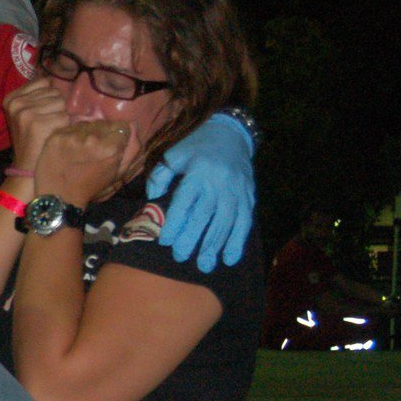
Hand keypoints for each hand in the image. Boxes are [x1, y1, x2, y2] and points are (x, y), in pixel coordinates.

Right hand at [1, 77, 70, 171]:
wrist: (26, 166)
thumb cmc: (30, 138)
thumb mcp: (25, 112)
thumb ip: (36, 94)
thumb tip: (53, 79)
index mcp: (11, 98)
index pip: (44, 82)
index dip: (49, 98)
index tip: (41, 113)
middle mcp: (15, 103)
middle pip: (54, 92)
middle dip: (56, 108)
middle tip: (46, 124)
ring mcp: (24, 113)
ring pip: (61, 103)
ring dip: (61, 117)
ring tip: (49, 129)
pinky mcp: (36, 125)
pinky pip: (64, 117)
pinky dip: (63, 127)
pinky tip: (52, 135)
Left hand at [34, 121, 132, 206]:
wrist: (59, 195)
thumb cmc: (90, 187)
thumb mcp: (116, 173)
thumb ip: (128, 152)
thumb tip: (134, 128)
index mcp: (111, 149)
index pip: (122, 127)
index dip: (119, 135)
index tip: (114, 141)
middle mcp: (93, 139)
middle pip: (105, 123)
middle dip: (104, 133)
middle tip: (97, 146)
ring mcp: (73, 136)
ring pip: (87, 124)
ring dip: (88, 132)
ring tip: (82, 146)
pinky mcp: (57, 135)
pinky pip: (70, 127)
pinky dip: (72, 134)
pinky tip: (70, 146)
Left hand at [145, 111, 255, 271]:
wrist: (232, 134)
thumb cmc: (196, 147)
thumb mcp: (173, 155)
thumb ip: (160, 176)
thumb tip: (152, 200)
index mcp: (198, 172)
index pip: (185, 201)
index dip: (176, 223)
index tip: (166, 241)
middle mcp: (219, 183)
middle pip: (205, 215)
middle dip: (192, 239)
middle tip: (181, 257)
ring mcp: (236, 191)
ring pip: (226, 223)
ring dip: (215, 246)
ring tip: (204, 265)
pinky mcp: (248, 197)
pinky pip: (245, 223)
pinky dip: (238, 242)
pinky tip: (229, 259)